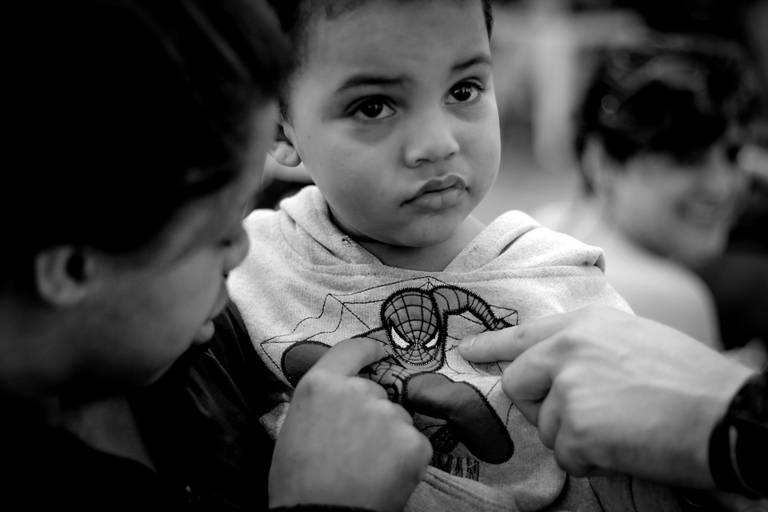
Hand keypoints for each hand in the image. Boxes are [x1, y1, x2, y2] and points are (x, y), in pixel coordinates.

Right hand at [269, 338, 431, 510]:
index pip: (353, 349)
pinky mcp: (413, 442)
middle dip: (372, 414)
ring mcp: (389, 415)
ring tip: (367, 467)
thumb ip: (321, 402)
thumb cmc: (298, 482)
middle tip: (356, 447)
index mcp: (321, 384)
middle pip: (377, 392)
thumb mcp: (295, 426)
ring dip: (389, 437)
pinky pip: (414, 443)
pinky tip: (384, 477)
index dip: (370, 350)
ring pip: (397, 419)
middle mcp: (358, 391)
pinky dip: (406, 459)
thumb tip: (339, 397)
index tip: (381, 352)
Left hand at [459, 305, 754, 489]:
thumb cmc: (691, 381)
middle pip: (519, 385)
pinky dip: (592, 462)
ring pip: (545, 427)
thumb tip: (559, 370)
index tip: (469, 352)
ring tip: (623, 428)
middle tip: (586, 416)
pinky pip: (566, 456)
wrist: (729, 415)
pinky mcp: (577, 428)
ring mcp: (569, 388)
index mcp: (583, 325)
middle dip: (542, 407)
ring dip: (577, 439)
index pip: (522, 335)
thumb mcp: (634, 340)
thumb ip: (587, 349)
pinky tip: (626, 447)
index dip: (493, 346)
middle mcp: (568, 350)